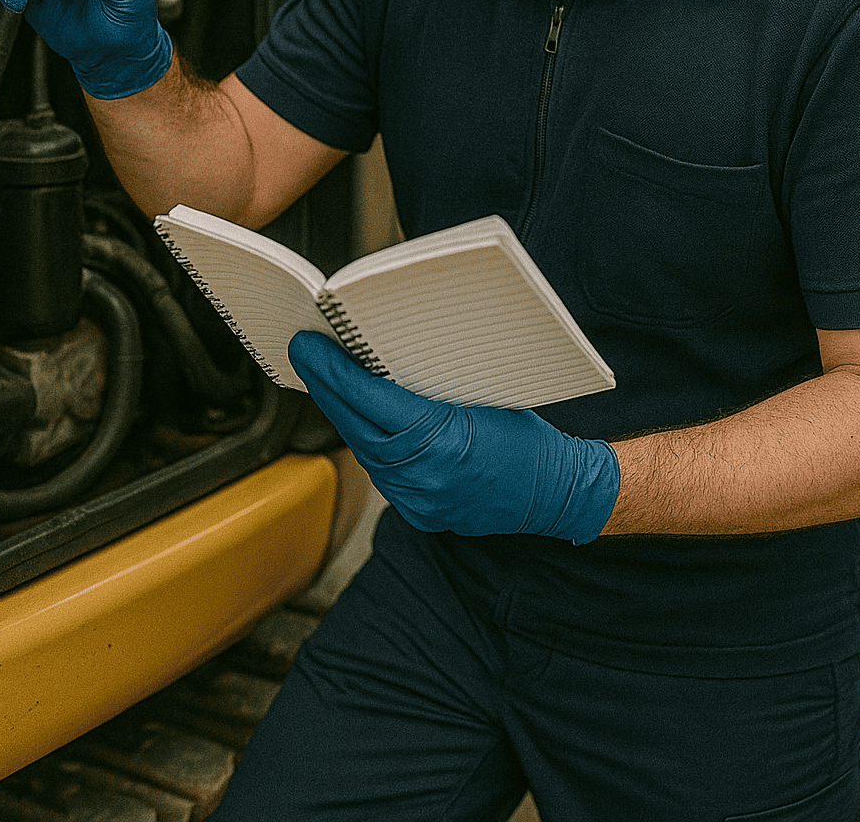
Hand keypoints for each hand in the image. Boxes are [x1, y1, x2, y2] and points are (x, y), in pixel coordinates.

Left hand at [289, 331, 619, 542]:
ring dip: (343, 413)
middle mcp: (424, 476)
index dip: (333, 371)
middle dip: (326, 387)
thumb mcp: (484, 393)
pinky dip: (368, 441)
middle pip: (357, 425)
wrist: (554, 491)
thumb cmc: (526, 435)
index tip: (308, 345)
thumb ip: (431, 383)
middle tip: (305, 352)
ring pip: (364, 450)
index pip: (370, 399)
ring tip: (326, 379)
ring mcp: (420, 500)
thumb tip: (381, 352)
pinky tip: (358, 417)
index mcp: (442, 440)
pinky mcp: (420, 513)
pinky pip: (382, 472)